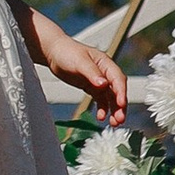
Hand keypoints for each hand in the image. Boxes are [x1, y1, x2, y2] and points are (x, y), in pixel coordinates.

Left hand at [32, 9, 129, 125]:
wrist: (53, 52)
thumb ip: (92, 73)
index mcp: (105, 63)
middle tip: (119, 119)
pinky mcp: (91, 87)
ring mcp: (99, 81)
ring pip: (111, 97)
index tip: (121, 104)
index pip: (118, 79)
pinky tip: (101, 116)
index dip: (121, 92)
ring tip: (114, 123)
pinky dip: (103, 109)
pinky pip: (101, 100)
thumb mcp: (80, 61)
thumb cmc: (67, 52)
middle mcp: (105, 72)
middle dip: (120, 106)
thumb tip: (104, 84)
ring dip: (114, 110)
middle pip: (117, 91)